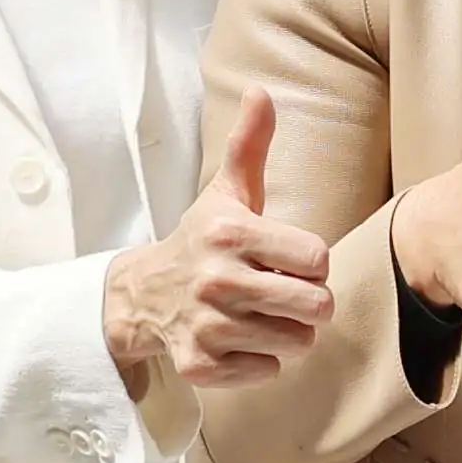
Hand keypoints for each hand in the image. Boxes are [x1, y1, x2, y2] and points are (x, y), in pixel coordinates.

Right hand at [112, 89, 334, 391]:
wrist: (144, 294)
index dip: (312, 263)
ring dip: (289, 333)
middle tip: (286, 294)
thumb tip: (260, 90)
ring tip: (264, 316)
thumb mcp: (226, 192)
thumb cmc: (202, 241)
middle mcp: (216, 280)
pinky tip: (241, 340)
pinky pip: (267, 372)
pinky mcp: (199, 365)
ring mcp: (206, 326)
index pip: (318, 258)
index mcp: (230, 234)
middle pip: (315, 305)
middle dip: (310, 302)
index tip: (291, 261)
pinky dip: (262, 361)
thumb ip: (249, 144)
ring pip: (296, 343)